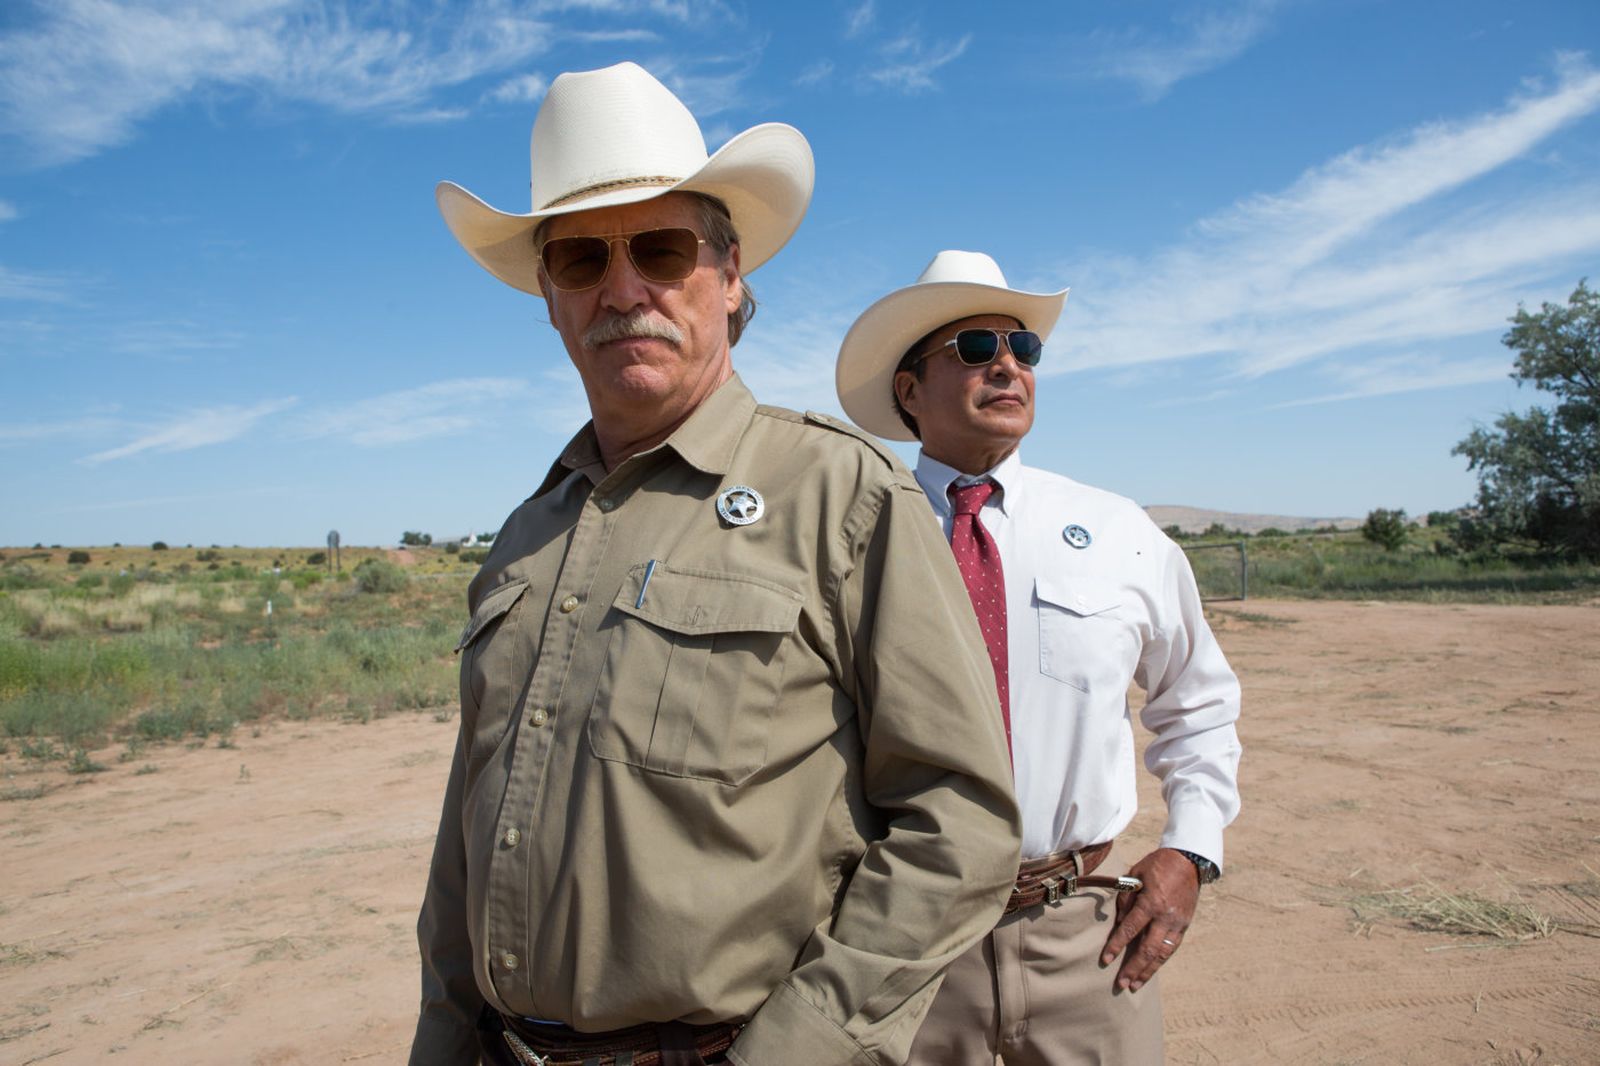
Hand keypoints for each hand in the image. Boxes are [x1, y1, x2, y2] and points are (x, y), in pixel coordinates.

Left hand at [1099, 847, 1198, 992]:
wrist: (1188, 861)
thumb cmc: (1157, 865)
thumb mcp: (1135, 875)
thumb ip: (1126, 899)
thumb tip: (1120, 923)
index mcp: (1151, 902)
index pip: (1130, 929)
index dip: (1116, 946)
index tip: (1106, 960)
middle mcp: (1165, 917)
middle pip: (1147, 948)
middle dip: (1133, 968)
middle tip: (1121, 984)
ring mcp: (1177, 923)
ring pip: (1162, 954)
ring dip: (1148, 971)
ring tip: (1135, 985)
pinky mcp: (1184, 925)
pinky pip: (1172, 948)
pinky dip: (1161, 961)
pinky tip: (1151, 970)